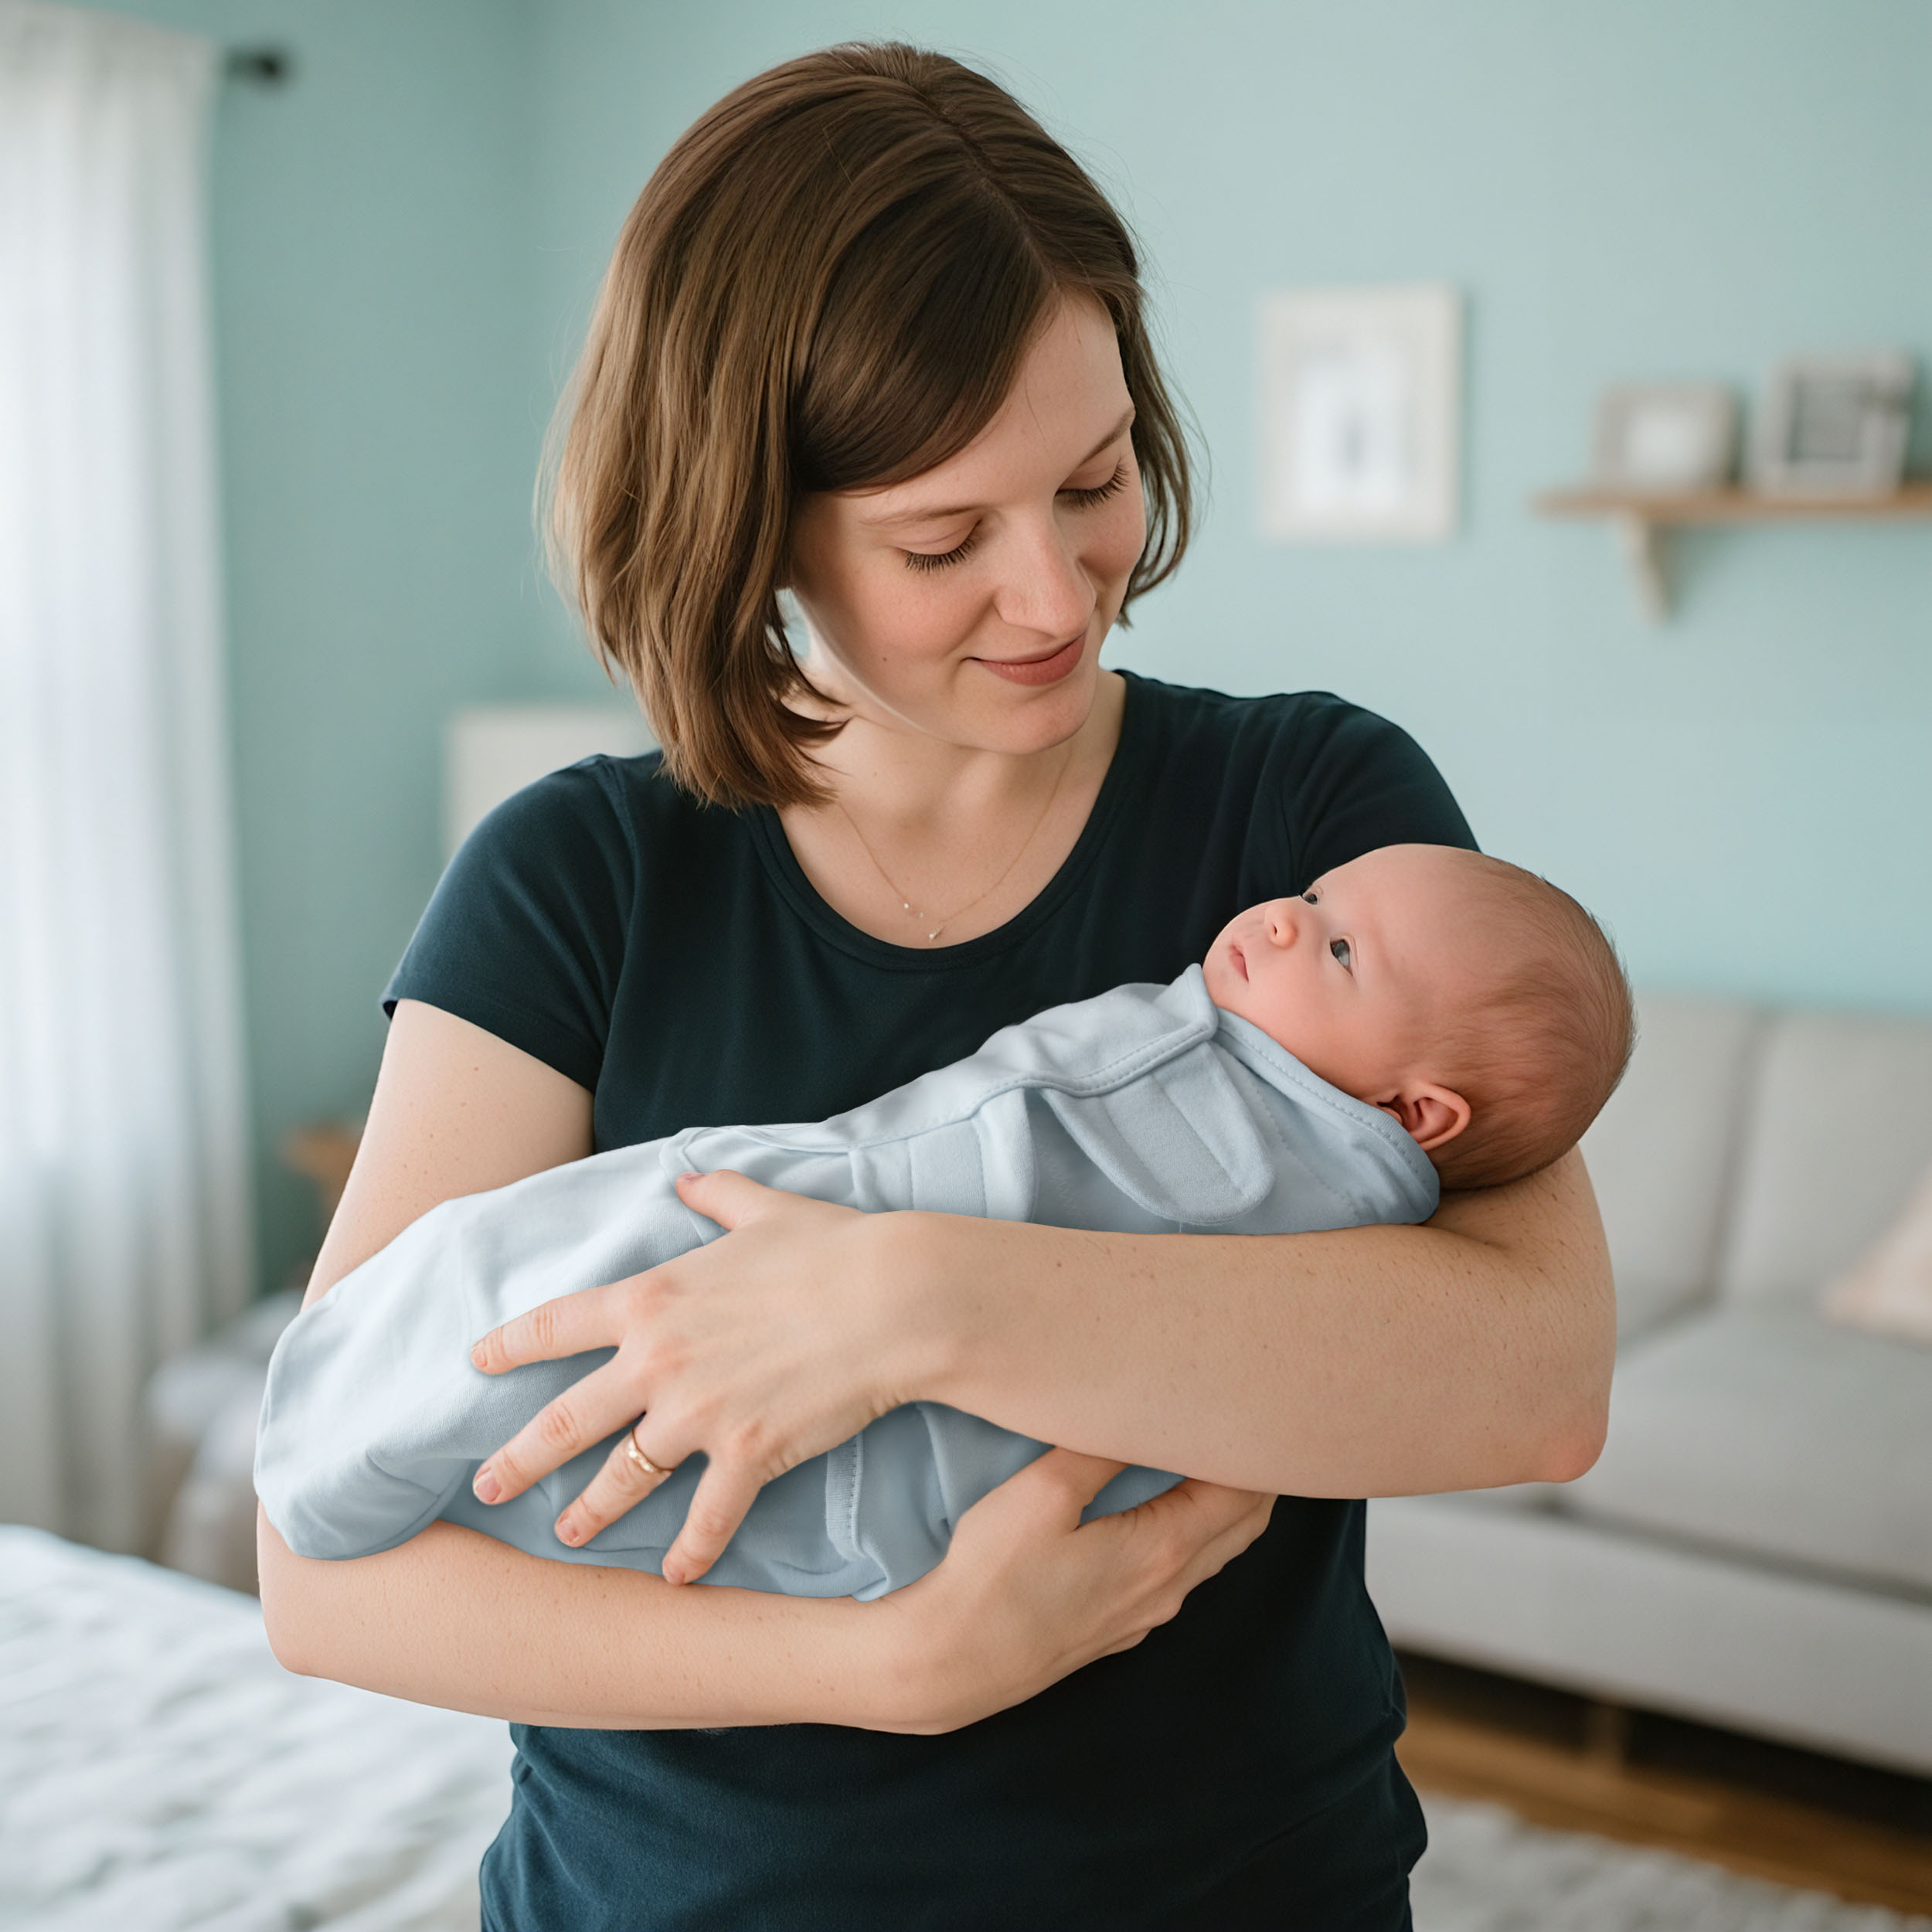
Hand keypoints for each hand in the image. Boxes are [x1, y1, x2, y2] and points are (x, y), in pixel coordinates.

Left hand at [468, 1170, 920, 1583]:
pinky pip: (708, 1517)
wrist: (895, 1299)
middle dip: (518, 1458)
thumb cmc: (833, 1247)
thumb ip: (718, 1196)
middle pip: (564, 1420)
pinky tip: (677, 1577)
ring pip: (622, 1478)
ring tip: (567, 1535)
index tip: (475, 1363)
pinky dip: (691, 1553)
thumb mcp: (765, 1208)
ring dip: (589, 1511)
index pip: (556, 1325)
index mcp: (651, 1298)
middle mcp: (657, 1361)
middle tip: (485, 1485)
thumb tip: (689, 1180)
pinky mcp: (748, 1454)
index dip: (508, 1345)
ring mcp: (698, 1414)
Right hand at [875, 1449, 1275, 1732]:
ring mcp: (1145, 1616)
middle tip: (1252, 1427)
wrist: (951, 1664)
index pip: (1241, 1493)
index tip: (1252, 1409)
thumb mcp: (1043, 1494)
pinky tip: (1166, 1515)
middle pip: (1242, 1526)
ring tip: (1217, 1459)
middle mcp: (1168, 1589)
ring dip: (1226, 1507)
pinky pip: (1179, 1576)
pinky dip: (1194, 1536)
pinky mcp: (1117, 1629)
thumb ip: (1100, 1450)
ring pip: (1212, 1553)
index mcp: (1163, 1551)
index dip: (1255, 1450)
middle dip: (1255, 1476)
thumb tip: (1142, 1412)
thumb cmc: (993, 1578)